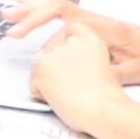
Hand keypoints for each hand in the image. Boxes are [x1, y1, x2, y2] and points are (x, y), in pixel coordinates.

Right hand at [2, 0, 139, 85]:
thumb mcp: (134, 73)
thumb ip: (105, 70)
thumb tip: (76, 70)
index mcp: (102, 27)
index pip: (62, 15)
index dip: (36, 22)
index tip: (18, 35)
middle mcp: (97, 19)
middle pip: (58, 5)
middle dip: (30, 11)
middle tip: (6, 18)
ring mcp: (97, 20)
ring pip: (62, 6)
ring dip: (37, 7)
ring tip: (13, 7)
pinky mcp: (98, 26)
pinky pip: (68, 14)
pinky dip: (49, 11)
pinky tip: (38, 9)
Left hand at [28, 20, 139, 138]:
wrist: (103, 109)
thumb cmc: (105, 98)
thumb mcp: (101, 65)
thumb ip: (82, 56)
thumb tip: (66, 63)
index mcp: (90, 39)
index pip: (70, 29)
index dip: (65, 43)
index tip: (68, 57)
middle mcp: (71, 42)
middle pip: (52, 50)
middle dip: (55, 67)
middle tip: (71, 85)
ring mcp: (54, 53)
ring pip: (41, 66)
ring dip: (48, 80)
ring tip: (68, 92)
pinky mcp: (41, 66)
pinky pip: (33, 82)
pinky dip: (41, 93)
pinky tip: (59, 97)